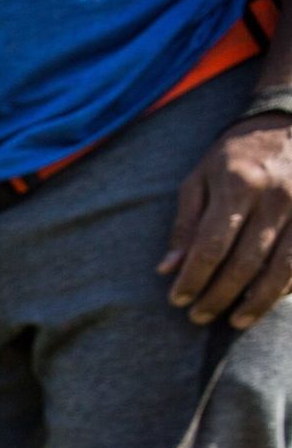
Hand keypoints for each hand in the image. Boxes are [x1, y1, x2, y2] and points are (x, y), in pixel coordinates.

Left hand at [161, 114, 291, 328]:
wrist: (287, 126)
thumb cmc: (234, 158)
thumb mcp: (200, 180)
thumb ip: (185, 225)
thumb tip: (167, 268)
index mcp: (239, 185)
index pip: (211, 246)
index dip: (193, 278)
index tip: (177, 300)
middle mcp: (275, 197)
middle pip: (245, 262)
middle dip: (219, 295)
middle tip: (198, 316)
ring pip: (281, 268)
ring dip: (257, 301)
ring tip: (235, 321)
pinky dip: (285, 286)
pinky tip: (266, 301)